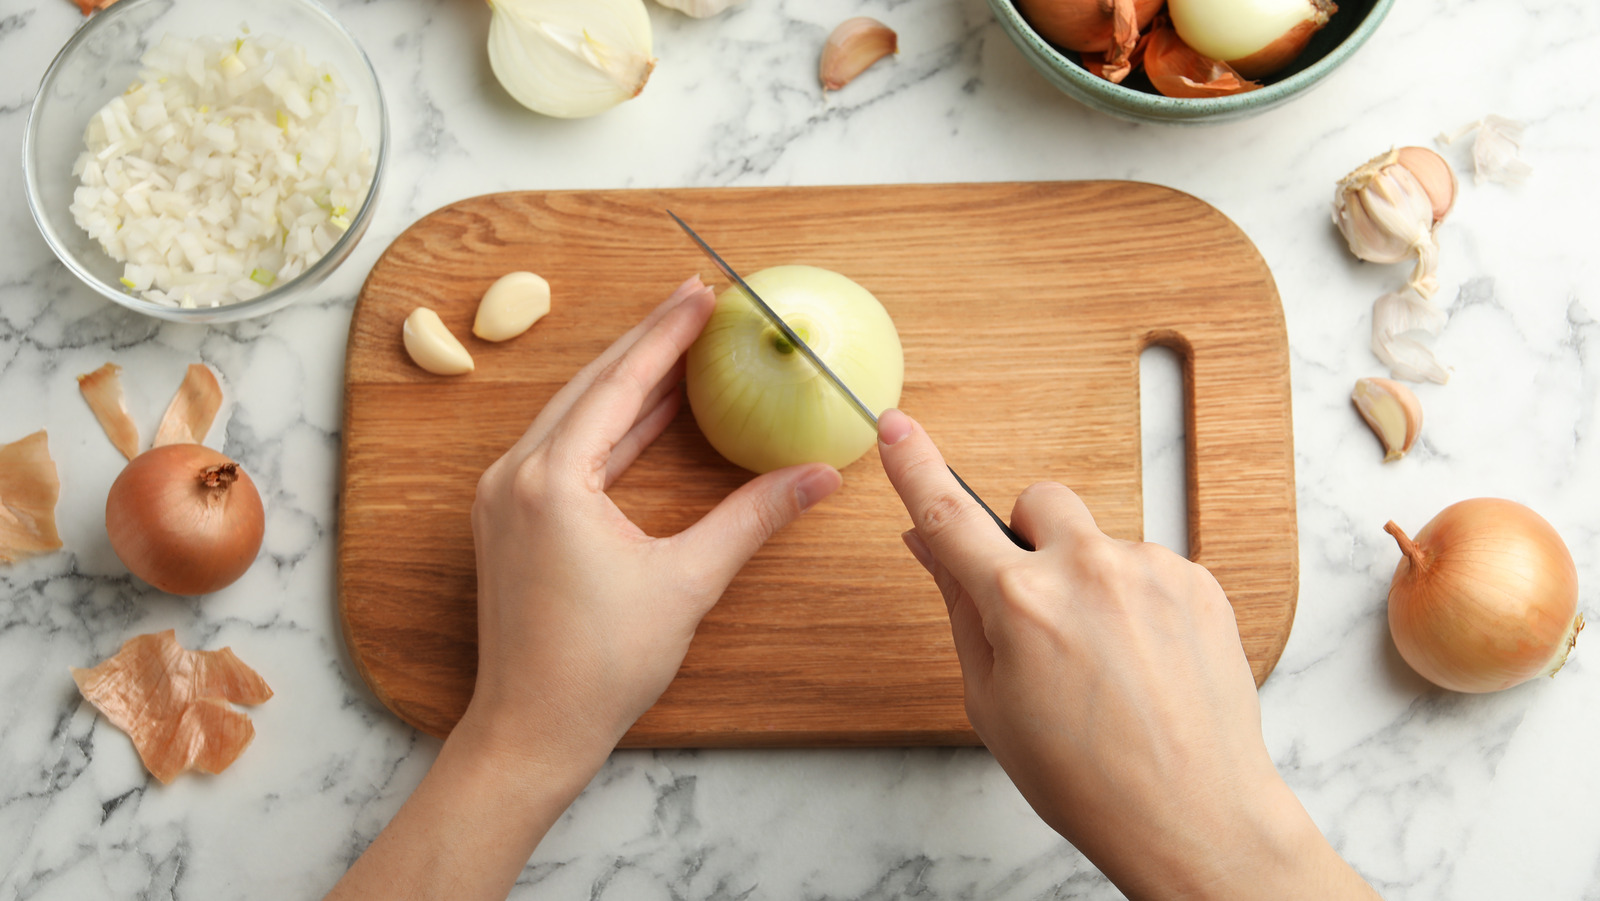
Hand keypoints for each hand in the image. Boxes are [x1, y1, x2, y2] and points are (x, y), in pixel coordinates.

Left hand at [328, 277, 841, 900]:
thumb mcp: (687, 583)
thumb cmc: (600, 665)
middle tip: (694, 303)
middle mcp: (516, 475)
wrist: (531, 729)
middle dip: (646, 343)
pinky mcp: (508, 519)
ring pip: (572, 414)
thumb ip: (752, 518)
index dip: (668, 335)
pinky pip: (562, 448)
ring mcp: (505, 496)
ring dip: (626, 381)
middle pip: (590, 385)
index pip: (620, 383)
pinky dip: (606, 425)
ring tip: (678, 349)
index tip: (703, 294)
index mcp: (553, 480)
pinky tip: (645, 415)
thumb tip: (818, 476)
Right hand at [876, 409, 1378, 899]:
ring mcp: (1151, 570)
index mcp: (1021, 603)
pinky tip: (1146, 663)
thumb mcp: (991, 700)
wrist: (1193, 814)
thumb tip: (931, 544)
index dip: (914, 466)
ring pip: (1100, 542)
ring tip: (1108, 662)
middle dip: (1030, 538)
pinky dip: (1138, 602)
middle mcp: (1087, 570)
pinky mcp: (1199, 581)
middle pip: (1039, 502)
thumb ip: (961, 607)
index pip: (949, 515)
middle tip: (1039, 605)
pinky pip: (1148, 567)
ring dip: (1091, 579)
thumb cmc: (1085, 776)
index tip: (896, 426)